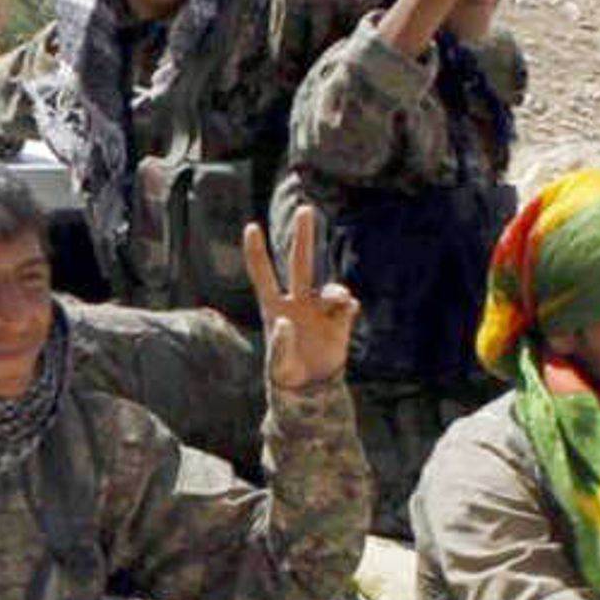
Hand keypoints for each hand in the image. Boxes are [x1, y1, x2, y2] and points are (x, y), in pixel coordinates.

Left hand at [244, 208, 359, 392]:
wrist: (311, 390)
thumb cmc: (286, 375)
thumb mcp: (277, 365)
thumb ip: (279, 345)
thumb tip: (285, 323)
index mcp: (273, 308)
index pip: (263, 274)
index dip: (256, 252)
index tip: (251, 226)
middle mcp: (297, 302)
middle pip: (300, 263)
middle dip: (303, 236)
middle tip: (305, 209)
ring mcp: (319, 309)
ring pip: (330, 286)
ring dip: (335, 291)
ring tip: (339, 301)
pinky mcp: (339, 320)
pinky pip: (347, 305)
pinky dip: (347, 305)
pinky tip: (348, 312)